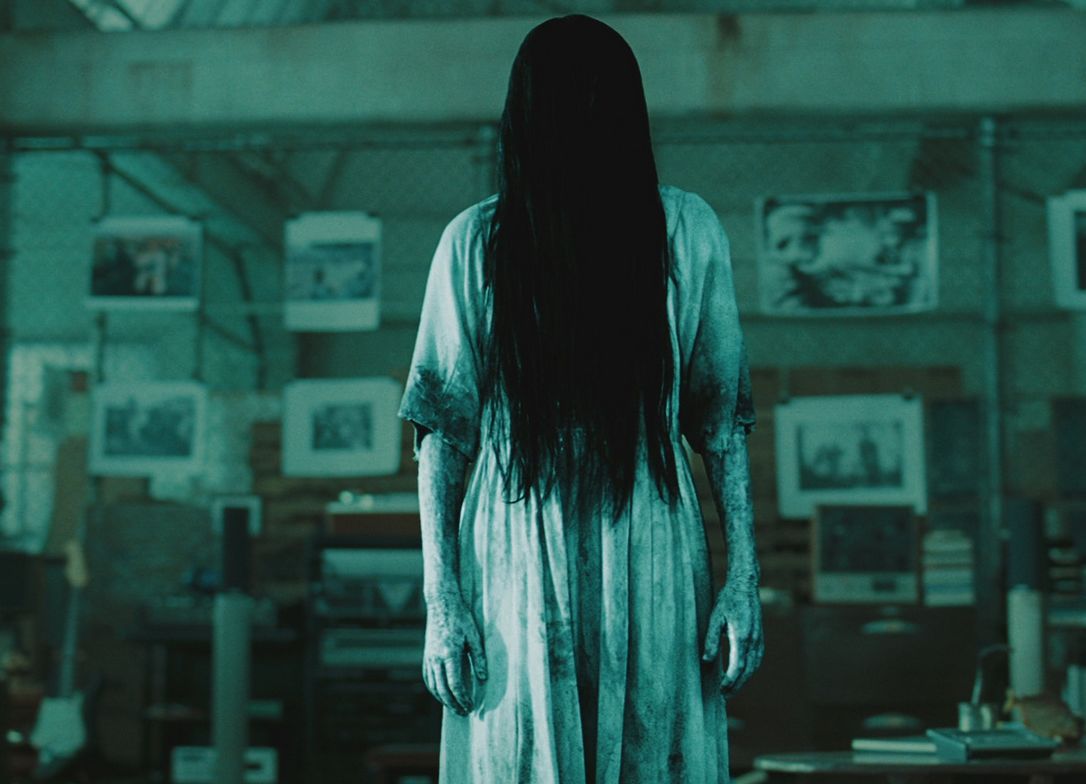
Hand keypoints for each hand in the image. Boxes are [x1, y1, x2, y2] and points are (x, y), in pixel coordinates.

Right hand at [422, 594, 486, 715]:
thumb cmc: (460, 618)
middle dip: (453, 704)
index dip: (463, 698)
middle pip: (442, 689)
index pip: (455, 684)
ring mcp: (429, 657)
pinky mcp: (426, 655)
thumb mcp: (474, 635)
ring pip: (433, 686)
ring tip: (454, 708)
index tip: (471, 706)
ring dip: (443, 700)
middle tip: (464, 713)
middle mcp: (436, 658)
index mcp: (450, 653)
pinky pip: (428, 678)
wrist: (441, 603)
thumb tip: (482, 678)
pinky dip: (434, 689)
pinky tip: (442, 694)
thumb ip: (479, 657)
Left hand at [701, 580, 763, 696]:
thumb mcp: (715, 617)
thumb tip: (706, 660)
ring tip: (732, 690)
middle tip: (725, 697)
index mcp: (742, 636)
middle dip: (737, 686)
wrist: (745, 585)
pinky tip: (741, 675)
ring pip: (754, 667)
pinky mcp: (760, 637)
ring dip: (744, 680)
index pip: (737, 667)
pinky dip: (749, 671)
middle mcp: (754, 641)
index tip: (720, 690)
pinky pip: (756, 659)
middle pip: (747, 671)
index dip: (729, 681)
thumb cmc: (728, 600)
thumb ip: (711, 639)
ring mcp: (759, 640)